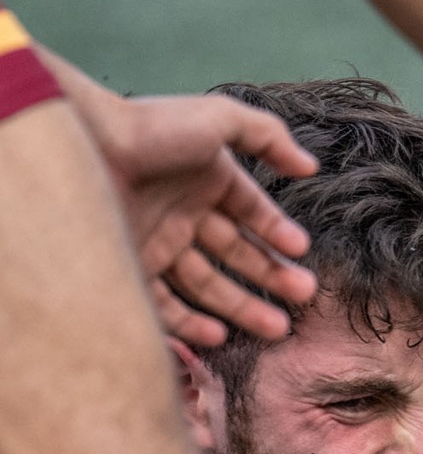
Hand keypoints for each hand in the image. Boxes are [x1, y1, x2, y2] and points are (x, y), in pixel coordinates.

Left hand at [49, 60, 318, 346]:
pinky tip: (219, 334)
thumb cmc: (151, 128)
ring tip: (277, 328)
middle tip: (304, 295)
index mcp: (206, 181)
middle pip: (236, 254)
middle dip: (272, 276)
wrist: (81, 145)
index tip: (300, 251)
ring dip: (243, 307)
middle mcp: (183, 215)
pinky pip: (164, 304)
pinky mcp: (130, 268)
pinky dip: (191, 323)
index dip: (278, 232)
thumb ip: (269, 136)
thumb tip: (309, 166)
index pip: (251, 213)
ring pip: (207, 285)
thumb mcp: (219, 119)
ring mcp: (156, 244)